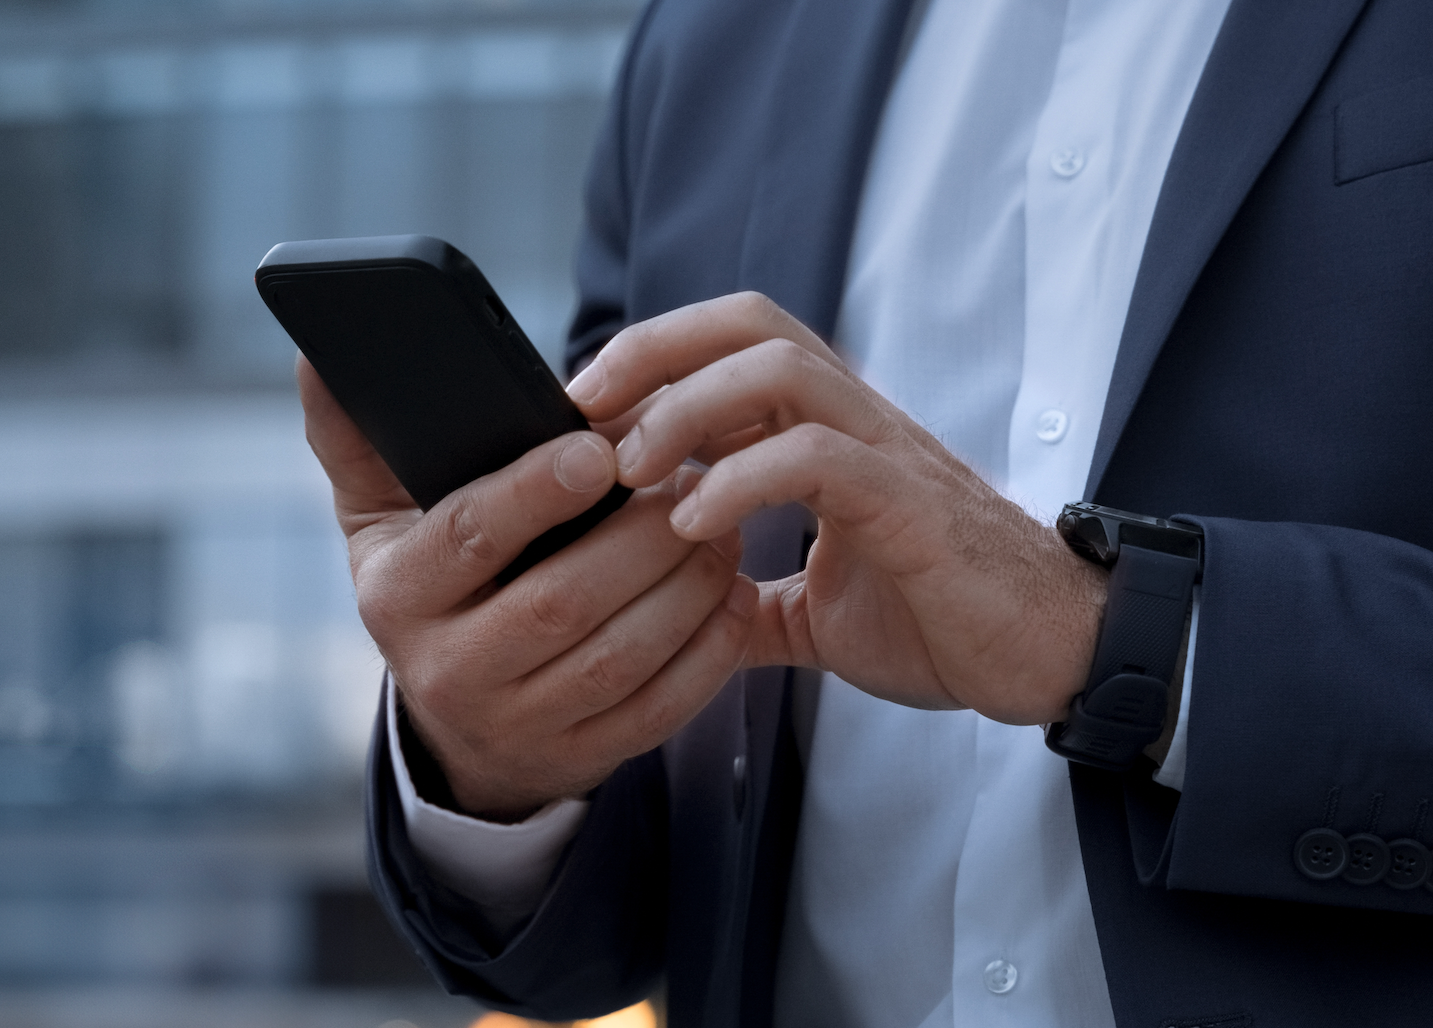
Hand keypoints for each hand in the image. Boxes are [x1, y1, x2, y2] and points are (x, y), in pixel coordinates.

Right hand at [298, 357, 754, 819]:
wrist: (458, 727)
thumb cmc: (431, 586)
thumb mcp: (378, 518)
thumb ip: (356, 436)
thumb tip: (317, 352)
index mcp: (397, 596)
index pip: (467, 536)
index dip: (535, 491)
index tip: (599, 447)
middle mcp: (448, 670)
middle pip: (561, 600)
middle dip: (638, 537)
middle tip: (693, 480)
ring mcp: (518, 723)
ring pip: (620, 657)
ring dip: (687, 588)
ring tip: (723, 526)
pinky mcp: (581, 757)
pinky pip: (659, 709)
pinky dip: (708, 653)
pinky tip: (733, 597)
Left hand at [566, 293, 1107, 725]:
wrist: (1052, 660)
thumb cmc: (943, 619)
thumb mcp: (816, 613)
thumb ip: (749, 597)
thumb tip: (678, 612)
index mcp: (830, 434)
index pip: (733, 347)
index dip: (651, 361)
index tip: (577, 413)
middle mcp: (856, 422)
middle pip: (748, 324)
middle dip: (653, 351)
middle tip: (580, 412)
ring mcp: (887, 454)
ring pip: (781, 369)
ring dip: (687, 408)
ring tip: (630, 468)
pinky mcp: (911, 505)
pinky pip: (820, 457)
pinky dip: (743, 479)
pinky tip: (695, 522)